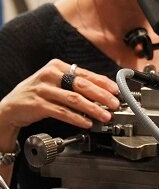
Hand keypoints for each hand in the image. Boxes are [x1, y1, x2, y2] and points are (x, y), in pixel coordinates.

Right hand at [0, 59, 119, 133]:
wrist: (11, 106)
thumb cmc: (39, 93)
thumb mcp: (56, 82)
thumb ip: (76, 84)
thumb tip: (103, 92)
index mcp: (58, 66)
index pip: (86, 74)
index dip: (103, 83)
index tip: (116, 91)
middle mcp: (51, 75)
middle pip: (82, 85)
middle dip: (102, 95)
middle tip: (115, 104)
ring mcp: (44, 89)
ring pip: (74, 99)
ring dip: (92, 108)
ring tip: (104, 115)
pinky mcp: (38, 104)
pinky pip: (62, 112)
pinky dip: (76, 118)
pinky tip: (86, 122)